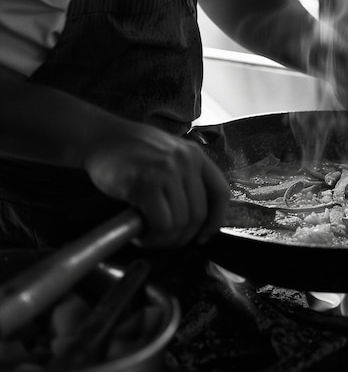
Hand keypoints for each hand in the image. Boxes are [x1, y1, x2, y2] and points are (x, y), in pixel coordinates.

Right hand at [83, 124, 230, 247]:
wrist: (99, 137)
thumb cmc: (131, 151)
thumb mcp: (169, 155)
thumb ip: (185, 178)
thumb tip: (195, 221)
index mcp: (196, 155)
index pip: (220, 193)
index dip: (215, 220)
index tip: (203, 236)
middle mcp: (186, 161)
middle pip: (199, 214)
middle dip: (182, 236)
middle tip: (163, 240)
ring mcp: (167, 171)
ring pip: (180, 222)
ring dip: (164, 239)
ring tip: (148, 235)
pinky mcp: (146, 184)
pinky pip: (161, 224)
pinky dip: (151, 237)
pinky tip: (140, 234)